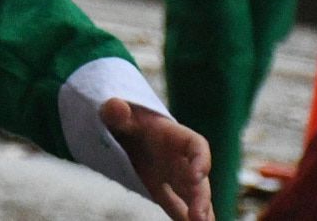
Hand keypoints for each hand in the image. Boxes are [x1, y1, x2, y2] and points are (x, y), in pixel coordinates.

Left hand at [100, 98, 211, 220]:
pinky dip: (184, 218)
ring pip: (192, 196)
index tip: (198, 175)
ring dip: (200, 211)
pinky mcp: (160, 188)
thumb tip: (116, 106)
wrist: (120, 124)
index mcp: (173, 135)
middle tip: (199, 218)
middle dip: (201, 197)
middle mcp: (179, 157)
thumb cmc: (122, 115)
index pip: (196, 146)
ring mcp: (172, 175)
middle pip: (197, 178)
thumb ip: (115, 111)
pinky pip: (176, 206)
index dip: (201, 160)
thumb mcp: (115, 111)